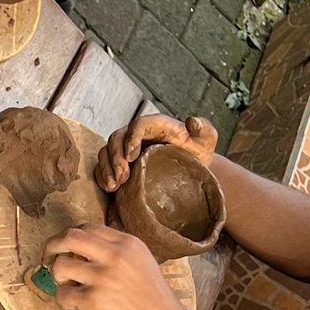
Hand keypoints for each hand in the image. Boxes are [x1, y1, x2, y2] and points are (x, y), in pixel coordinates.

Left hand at [43, 224, 182, 309]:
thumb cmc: (153, 299)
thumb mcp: (141, 262)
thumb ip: (115, 251)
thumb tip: (81, 250)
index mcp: (127, 243)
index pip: (88, 228)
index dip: (70, 237)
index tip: (64, 248)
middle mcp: (115, 255)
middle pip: (69, 237)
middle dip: (51, 246)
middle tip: (47, 259)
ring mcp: (103, 277)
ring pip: (60, 266)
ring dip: (57, 277)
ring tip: (69, 287)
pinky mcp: (93, 299)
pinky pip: (63, 295)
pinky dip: (64, 300)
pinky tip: (76, 305)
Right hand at [98, 113, 218, 194]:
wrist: (189, 173)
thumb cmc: (197, 156)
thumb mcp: (206, 142)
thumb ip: (205, 130)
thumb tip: (192, 121)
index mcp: (156, 125)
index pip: (138, 125)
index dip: (132, 139)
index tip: (132, 158)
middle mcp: (136, 134)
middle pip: (116, 138)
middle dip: (115, 158)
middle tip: (122, 178)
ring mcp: (125, 149)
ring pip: (106, 152)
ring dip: (106, 169)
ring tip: (114, 186)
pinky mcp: (118, 164)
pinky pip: (102, 166)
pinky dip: (102, 176)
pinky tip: (110, 188)